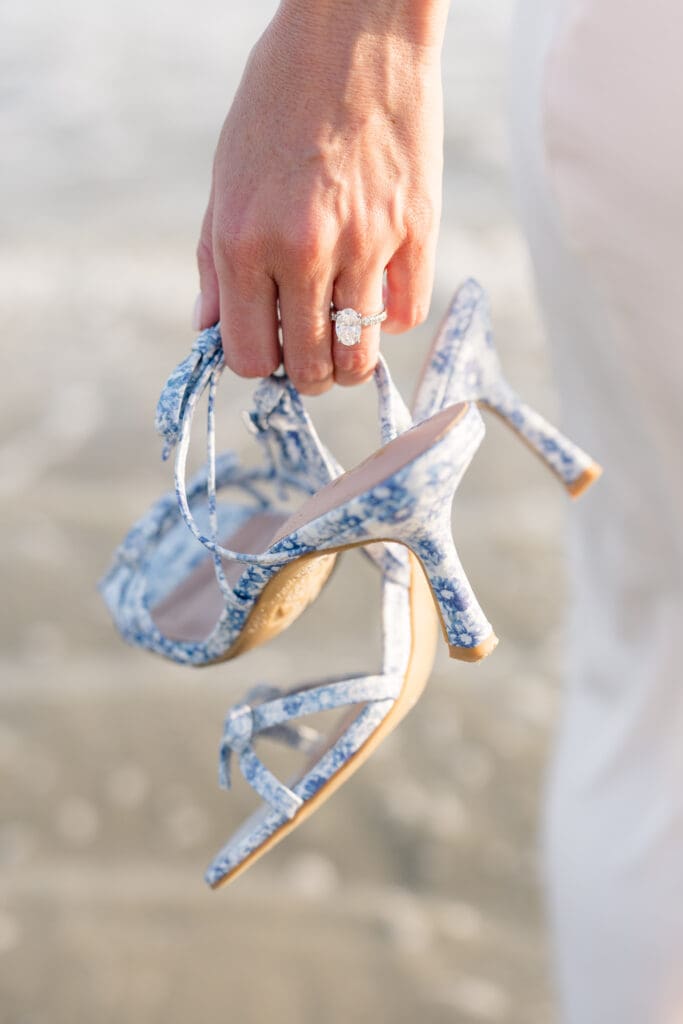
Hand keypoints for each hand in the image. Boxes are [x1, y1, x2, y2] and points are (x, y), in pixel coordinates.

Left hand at [195, 0, 446, 393]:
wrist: (355, 29)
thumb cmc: (278, 99)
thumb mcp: (226, 175)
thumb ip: (214, 262)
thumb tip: (207, 328)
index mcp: (243, 239)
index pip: (250, 356)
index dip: (258, 364)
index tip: (268, 349)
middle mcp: (301, 250)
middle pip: (309, 368)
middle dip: (306, 374)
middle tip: (309, 354)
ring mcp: (365, 243)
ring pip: (360, 356)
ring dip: (349, 363)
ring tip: (344, 340)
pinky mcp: (416, 230)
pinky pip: (406, 316)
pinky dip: (390, 321)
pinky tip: (377, 295)